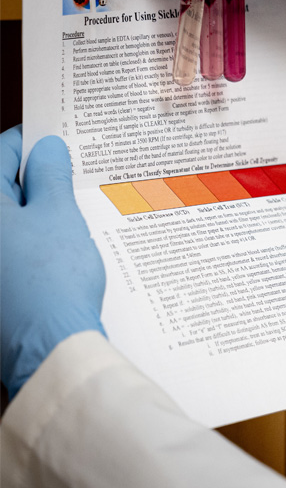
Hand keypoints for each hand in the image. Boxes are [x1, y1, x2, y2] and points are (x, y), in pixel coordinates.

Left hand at [1, 127, 105, 399]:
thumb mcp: (59, 216)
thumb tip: (47, 149)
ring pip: (10, 221)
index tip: (55, 138)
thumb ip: (50, 177)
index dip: (31, 142)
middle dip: (37, 180)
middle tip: (73, 175)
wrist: (49, 348)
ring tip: (75, 213)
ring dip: (38, 212)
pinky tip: (64, 247)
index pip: (0, 154)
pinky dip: (35, 241)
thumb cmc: (51, 280)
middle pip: (3, 190)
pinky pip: (13, 250)